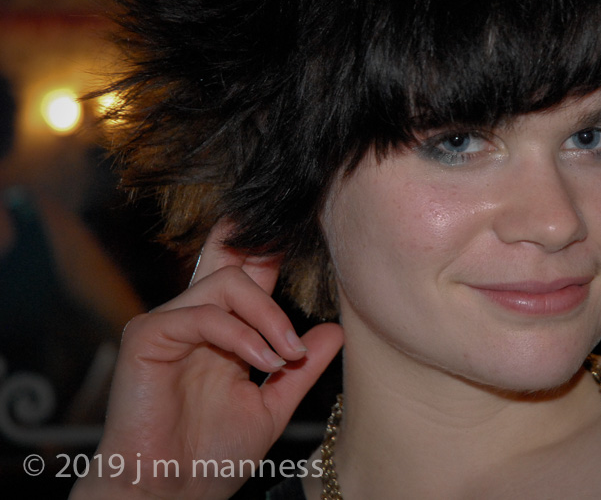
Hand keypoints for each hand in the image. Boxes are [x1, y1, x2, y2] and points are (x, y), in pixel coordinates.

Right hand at [70, 223, 343, 498]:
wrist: (173, 492)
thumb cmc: (212, 455)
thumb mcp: (273, 405)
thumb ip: (301, 368)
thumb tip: (336, 330)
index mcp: (223, 331)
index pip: (248, 275)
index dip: (274, 254)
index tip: (312, 243)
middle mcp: (195, 319)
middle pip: (232, 260)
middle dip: (269, 254)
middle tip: (302, 258)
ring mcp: (169, 324)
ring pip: (227, 283)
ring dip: (269, 316)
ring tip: (287, 356)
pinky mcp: (146, 336)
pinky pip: (203, 314)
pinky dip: (242, 335)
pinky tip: (265, 361)